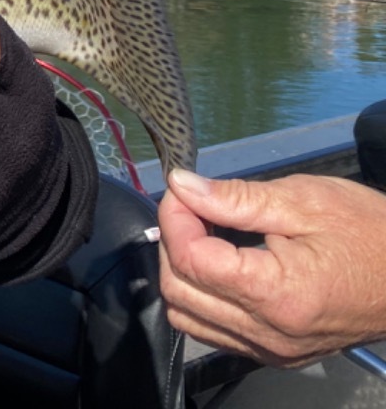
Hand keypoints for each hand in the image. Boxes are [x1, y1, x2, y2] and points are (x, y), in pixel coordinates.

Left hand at [159, 169, 385, 366]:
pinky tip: (218, 264)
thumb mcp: (305, 201)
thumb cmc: (372, 234)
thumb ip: (235, 197)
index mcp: (278, 295)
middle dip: (173, 241)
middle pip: (179, 291)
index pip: (191, 260)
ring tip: (203, 233)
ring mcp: (272, 349)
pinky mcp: (275, 353)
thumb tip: (182, 185)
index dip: (174, 218)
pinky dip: (201, 297)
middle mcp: (270, 334)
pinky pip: (213, 330)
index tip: (181, 190)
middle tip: (190, 206)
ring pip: (188, 316)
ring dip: (182, 271)